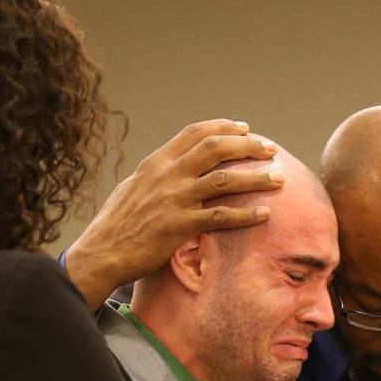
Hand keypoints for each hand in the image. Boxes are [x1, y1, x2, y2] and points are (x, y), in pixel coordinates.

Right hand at [66, 119, 280, 307]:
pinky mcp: (179, 226)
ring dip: (255, 178)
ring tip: (279, 178)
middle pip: (215, 149)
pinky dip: (246, 214)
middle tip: (270, 151)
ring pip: (224, 180)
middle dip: (248, 146)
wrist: (101, 253)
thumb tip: (173, 170)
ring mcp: (174, 200)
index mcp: (155, 163)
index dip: (223, 128)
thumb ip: (156, 176)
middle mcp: (166, 175)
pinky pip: (221, 217)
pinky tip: (264, 214)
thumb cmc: (115, 224)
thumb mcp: (132, 188)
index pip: (194, 134)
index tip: (245, 129)